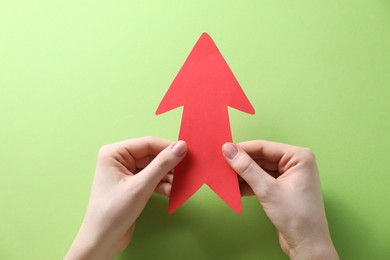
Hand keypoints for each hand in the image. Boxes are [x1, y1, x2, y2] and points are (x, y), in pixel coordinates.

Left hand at [65, 137, 186, 259]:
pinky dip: (162, 184)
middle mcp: (118, 159)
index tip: (187, 151)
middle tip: (186, 169)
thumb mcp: (141, 186)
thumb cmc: (112, 213)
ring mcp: (125, 172)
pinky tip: (171, 191)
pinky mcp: (131, 185)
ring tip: (179, 184)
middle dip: (169, 164)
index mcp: (114, 153)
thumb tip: (180, 147)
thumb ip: (162, 165)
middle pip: (152, 155)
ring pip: (154, 167)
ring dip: (167, 176)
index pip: (147, 143)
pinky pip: (151, 178)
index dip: (168, 147)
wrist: (103, 240)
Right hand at [222, 140, 338, 259]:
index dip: (243, 148)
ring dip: (243, 174)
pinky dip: (248, 183)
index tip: (223, 150)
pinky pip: (261, 179)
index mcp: (299, 157)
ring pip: (259, 169)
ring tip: (226, 177)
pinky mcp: (282, 187)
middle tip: (222, 165)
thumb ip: (247, 168)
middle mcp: (295, 163)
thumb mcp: (268, 190)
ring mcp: (288, 176)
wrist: (307, 245)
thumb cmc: (298, 218)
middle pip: (261, 157)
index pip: (264, 147)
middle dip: (241, 163)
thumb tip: (229, 150)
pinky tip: (235, 188)